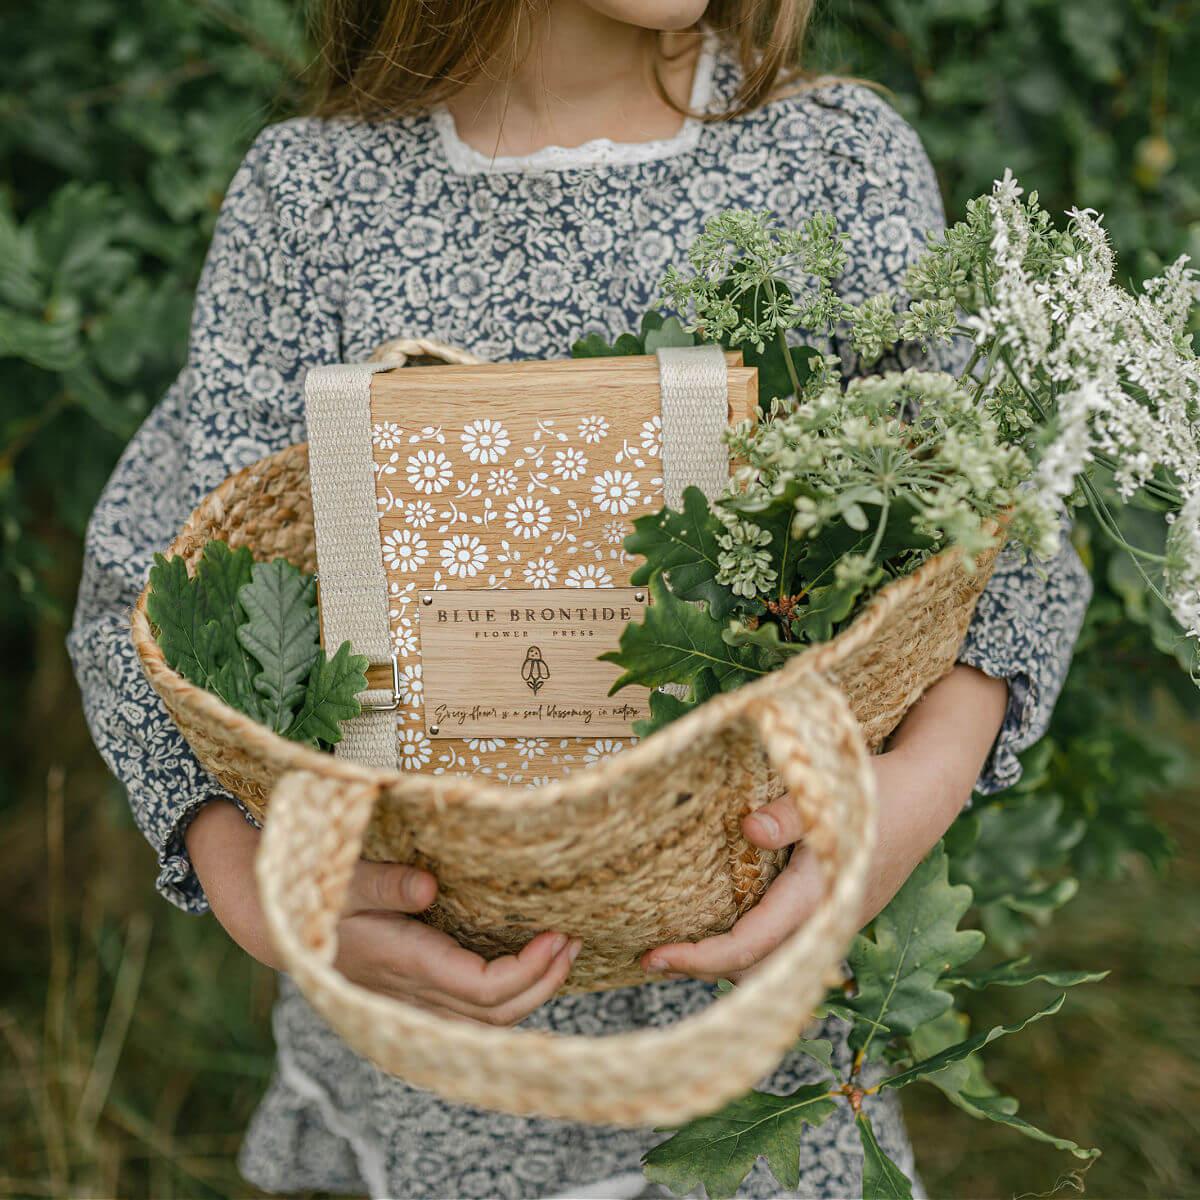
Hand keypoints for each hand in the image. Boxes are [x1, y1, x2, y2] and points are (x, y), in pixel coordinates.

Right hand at [187, 800, 580, 1024]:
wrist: (270, 919)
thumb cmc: (311, 888)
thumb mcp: (343, 876)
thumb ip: (385, 883)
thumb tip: (431, 887)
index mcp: (402, 963)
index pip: (484, 989)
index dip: (530, 970)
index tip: (560, 935)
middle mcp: (411, 993)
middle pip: (493, 1017)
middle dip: (542, 984)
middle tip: (573, 942)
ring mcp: (410, 1000)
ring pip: (482, 1024)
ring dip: (527, 996)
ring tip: (560, 955)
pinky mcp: (410, 996)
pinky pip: (466, 1015)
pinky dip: (502, 1001)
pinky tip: (522, 970)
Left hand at [639, 665, 1007, 983]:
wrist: (930, 792)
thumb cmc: (878, 788)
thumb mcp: (834, 791)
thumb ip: (791, 814)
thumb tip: (749, 831)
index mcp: (819, 895)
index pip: (750, 946)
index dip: (700, 958)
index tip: (655, 955)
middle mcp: (826, 920)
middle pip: (756, 968)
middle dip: (704, 968)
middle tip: (652, 954)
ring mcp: (833, 920)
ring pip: (772, 961)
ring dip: (727, 961)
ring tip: (681, 945)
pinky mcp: (835, 911)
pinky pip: (787, 944)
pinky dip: (751, 946)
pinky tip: (725, 925)